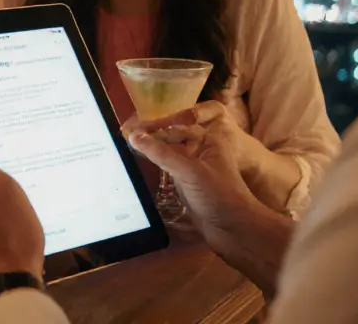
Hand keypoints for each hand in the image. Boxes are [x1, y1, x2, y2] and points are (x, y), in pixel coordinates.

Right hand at [123, 103, 261, 242]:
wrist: (235, 230)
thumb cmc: (218, 195)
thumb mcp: (188, 171)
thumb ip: (161, 153)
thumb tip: (134, 136)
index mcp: (207, 140)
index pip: (174, 128)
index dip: (151, 128)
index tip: (128, 129)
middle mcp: (200, 152)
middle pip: (170, 140)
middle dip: (149, 138)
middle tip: (122, 137)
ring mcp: (194, 170)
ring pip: (168, 156)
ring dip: (150, 152)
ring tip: (126, 149)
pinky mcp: (188, 186)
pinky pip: (168, 171)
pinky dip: (154, 167)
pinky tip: (139, 166)